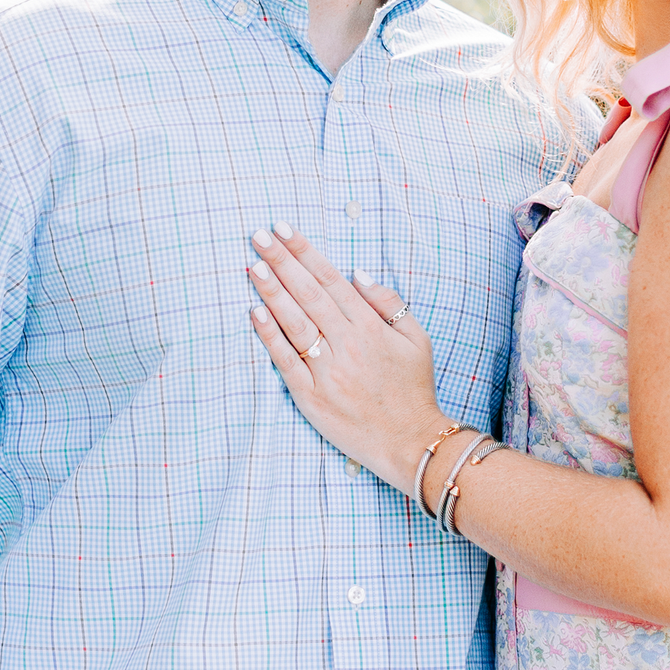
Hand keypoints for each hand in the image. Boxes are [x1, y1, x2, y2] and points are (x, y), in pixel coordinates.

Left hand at [246, 227, 444, 488]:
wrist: (411, 441)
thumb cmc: (414, 389)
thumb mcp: (417, 340)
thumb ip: (389, 303)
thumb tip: (357, 274)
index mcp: (371, 328)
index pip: (331, 280)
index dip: (306, 252)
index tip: (284, 229)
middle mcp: (347, 345)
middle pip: (307, 294)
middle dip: (281, 261)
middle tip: (257, 236)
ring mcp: (326, 371)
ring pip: (293, 322)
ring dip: (270, 292)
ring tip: (252, 265)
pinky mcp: (311, 396)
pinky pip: (285, 360)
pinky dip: (269, 335)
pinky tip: (255, 312)